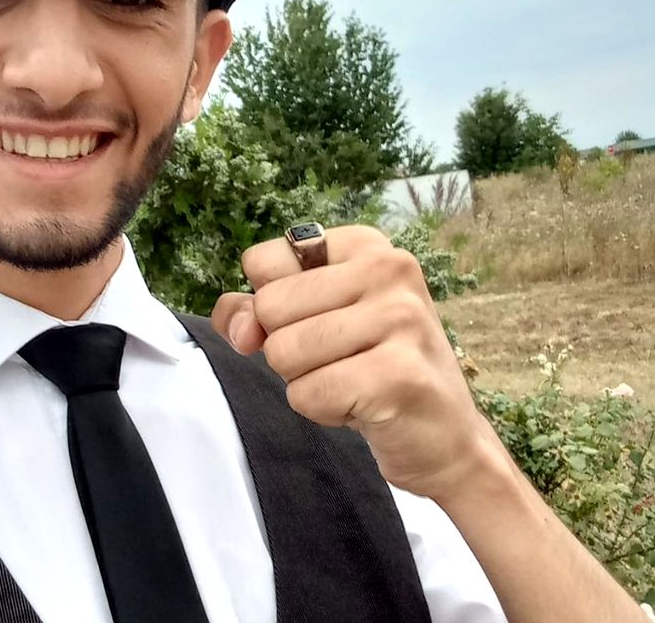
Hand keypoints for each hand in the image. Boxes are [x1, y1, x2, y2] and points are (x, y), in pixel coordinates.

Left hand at [212, 225, 498, 500]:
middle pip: (269, 308)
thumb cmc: (369, 369)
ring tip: (352, 381)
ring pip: (283, 352)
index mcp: (364, 244)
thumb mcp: (312, 322)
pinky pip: (308, 394)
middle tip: (339, 361)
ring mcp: (401, 319)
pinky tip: (363, 406)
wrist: (443, 436)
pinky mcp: (400, 374)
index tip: (315, 323)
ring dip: (305, 382)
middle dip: (287, 349)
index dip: (268, 307)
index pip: (261, 262)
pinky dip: (322, 410)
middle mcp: (389, 268)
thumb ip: (256, 311)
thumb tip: (238, 327)